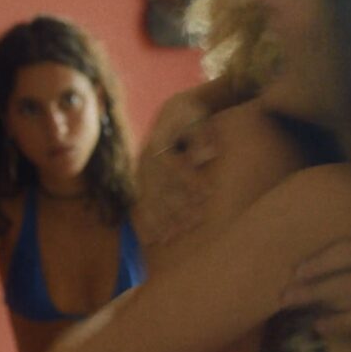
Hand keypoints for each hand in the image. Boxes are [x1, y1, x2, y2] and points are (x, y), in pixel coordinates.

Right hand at [133, 90, 218, 246]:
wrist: (174, 111)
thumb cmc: (191, 115)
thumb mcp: (198, 119)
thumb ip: (202, 137)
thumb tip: (207, 156)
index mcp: (159, 141)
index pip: (172, 164)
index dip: (189, 180)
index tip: (208, 193)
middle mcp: (146, 158)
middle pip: (159, 186)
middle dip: (176, 206)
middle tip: (194, 224)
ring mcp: (142, 170)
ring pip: (150, 198)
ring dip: (160, 219)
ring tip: (170, 238)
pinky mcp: (144, 180)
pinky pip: (143, 202)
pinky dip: (147, 221)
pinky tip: (150, 239)